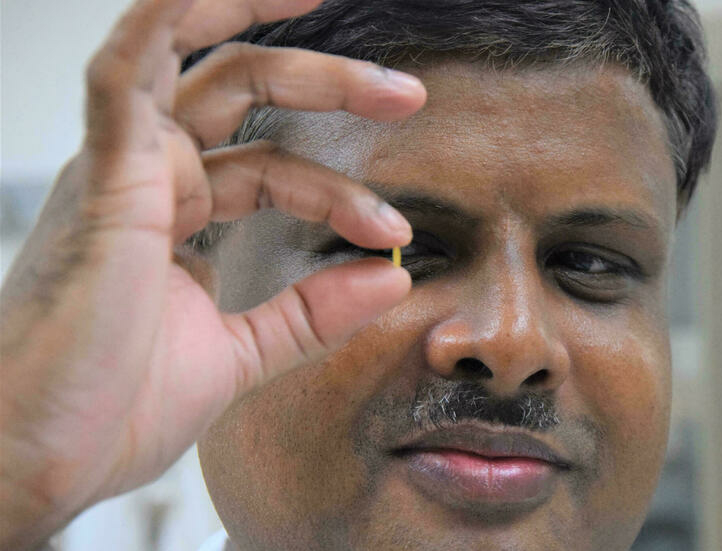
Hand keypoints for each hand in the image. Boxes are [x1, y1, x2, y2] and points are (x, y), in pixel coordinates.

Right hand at [0, 1, 425, 547]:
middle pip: (246, 95)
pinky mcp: (102, 179)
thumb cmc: (108, 406)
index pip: (272, 169)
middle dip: (332, 86)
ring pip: (207, 70)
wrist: (33, 461)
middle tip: (410, 98)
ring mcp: (121, 171)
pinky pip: (126, 70)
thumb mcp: (239, 354)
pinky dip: (171, 20)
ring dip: (292, 55)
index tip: (393, 234)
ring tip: (364, 52)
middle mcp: (146, 177)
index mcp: (173, 214)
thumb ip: (310, 314)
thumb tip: (390, 280)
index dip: (338, 194)